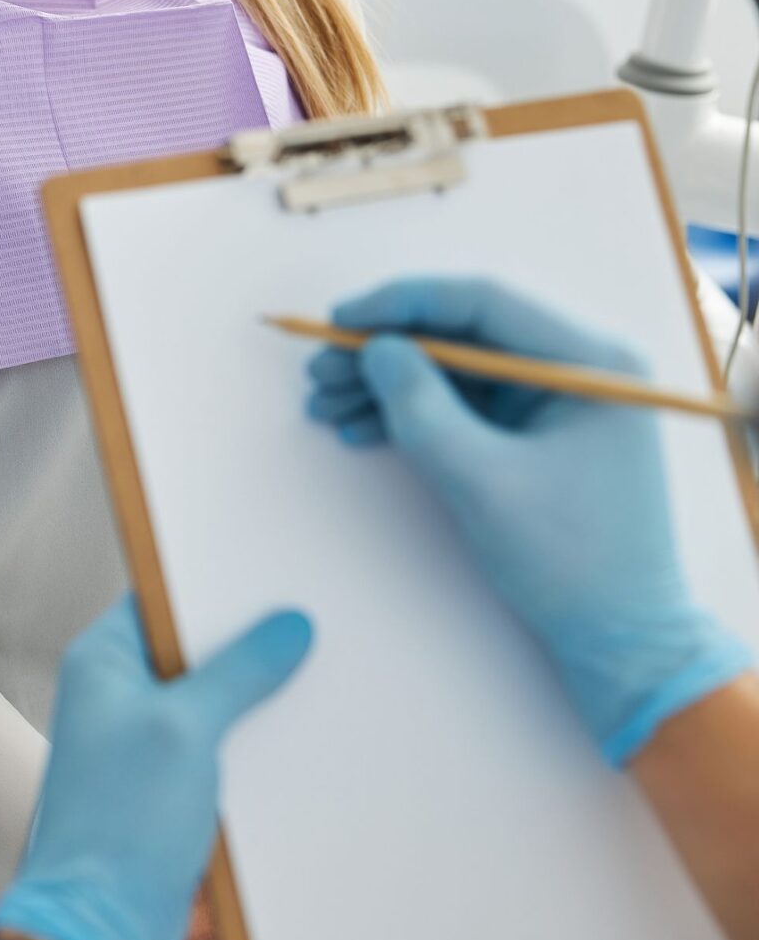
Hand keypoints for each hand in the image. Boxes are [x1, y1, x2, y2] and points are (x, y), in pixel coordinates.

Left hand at [0, 596, 311, 939]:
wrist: (101, 920)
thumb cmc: (117, 822)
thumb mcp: (185, 728)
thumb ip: (238, 671)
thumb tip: (285, 626)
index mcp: (101, 663)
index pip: (162, 598)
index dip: (215, 587)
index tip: (274, 579)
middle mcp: (116, 696)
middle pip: (192, 650)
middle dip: (247, 645)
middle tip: (309, 629)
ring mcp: (142, 743)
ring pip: (210, 701)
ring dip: (255, 699)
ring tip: (317, 681)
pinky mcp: (166, 786)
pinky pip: (217, 748)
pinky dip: (250, 743)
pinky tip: (299, 741)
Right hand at [306, 277, 752, 764]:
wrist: (618, 636)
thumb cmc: (567, 558)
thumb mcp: (482, 479)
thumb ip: (422, 407)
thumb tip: (376, 349)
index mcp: (588, 362)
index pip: (482, 303)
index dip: (402, 304)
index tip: (338, 318)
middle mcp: (575, 369)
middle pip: (462, 335)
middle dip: (385, 351)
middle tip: (320, 371)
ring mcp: (555, 403)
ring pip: (454, 371)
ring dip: (387, 385)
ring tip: (326, 405)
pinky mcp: (534, 436)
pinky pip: (463, 406)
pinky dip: (410, 415)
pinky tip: (360, 429)